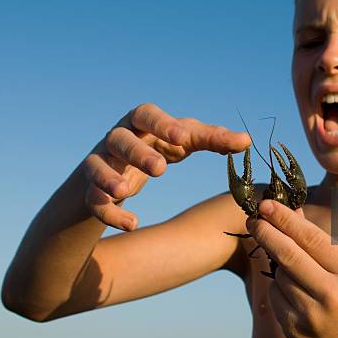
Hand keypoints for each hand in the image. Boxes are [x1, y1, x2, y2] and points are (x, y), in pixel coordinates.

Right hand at [82, 103, 249, 231]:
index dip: (162, 124)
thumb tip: (247, 141)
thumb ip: (213, 139)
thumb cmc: (155, 150)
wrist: (111, 177)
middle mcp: (117, 139)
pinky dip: (109, 212)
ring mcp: (100, 163)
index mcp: (141, 124)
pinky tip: (131, 224)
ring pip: (96, 165)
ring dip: (110, 178)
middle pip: (120, 138)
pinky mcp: (89, 190)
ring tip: (125, 192)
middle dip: (138, 152)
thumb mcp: (183, 143)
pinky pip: (93, 200)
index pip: (146, 113)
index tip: (183, 139)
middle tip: (160, 170)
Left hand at [247, 200, 337, 337]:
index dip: (285, 218)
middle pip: (287, 254)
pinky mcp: (294, 330)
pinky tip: (294, 291)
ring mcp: (310, 314)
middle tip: (253, 218)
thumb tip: (291, 212)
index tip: (266, 204)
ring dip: (277, 263)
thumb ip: (320, 243)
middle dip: (266, 231)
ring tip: (291, 265)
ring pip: (279, 275)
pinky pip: (275, 296)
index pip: (310, 238)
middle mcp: (331, 292)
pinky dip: (278, 287)